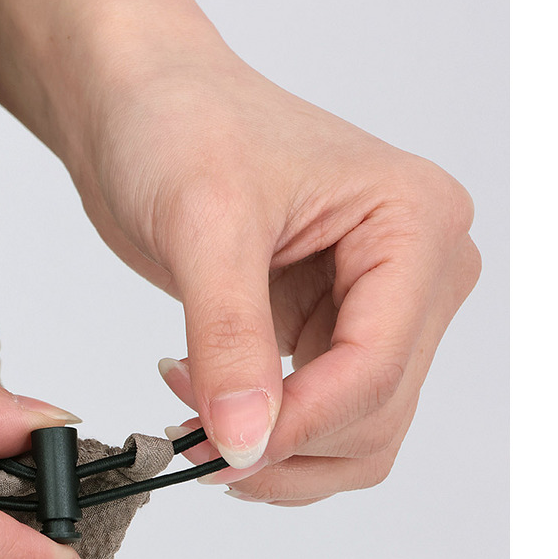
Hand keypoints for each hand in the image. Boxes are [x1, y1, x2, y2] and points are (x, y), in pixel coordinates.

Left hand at [73, 49, 480, 504]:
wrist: (142, 107)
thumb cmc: (180, 123)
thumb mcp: (204, 225)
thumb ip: (230, 340)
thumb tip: (245, 443)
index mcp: (414, 223)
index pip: (377, 366)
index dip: (299, 424)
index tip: (221, 451)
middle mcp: (415, 272)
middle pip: (375, 414)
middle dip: (283, 443)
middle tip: (193, 438)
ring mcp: (377, 308)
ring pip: (355, 435)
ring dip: (277, 451)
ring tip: (192, 416)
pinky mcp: (329, 331)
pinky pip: (319, 419)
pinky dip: (266, 433)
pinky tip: (205, 399)